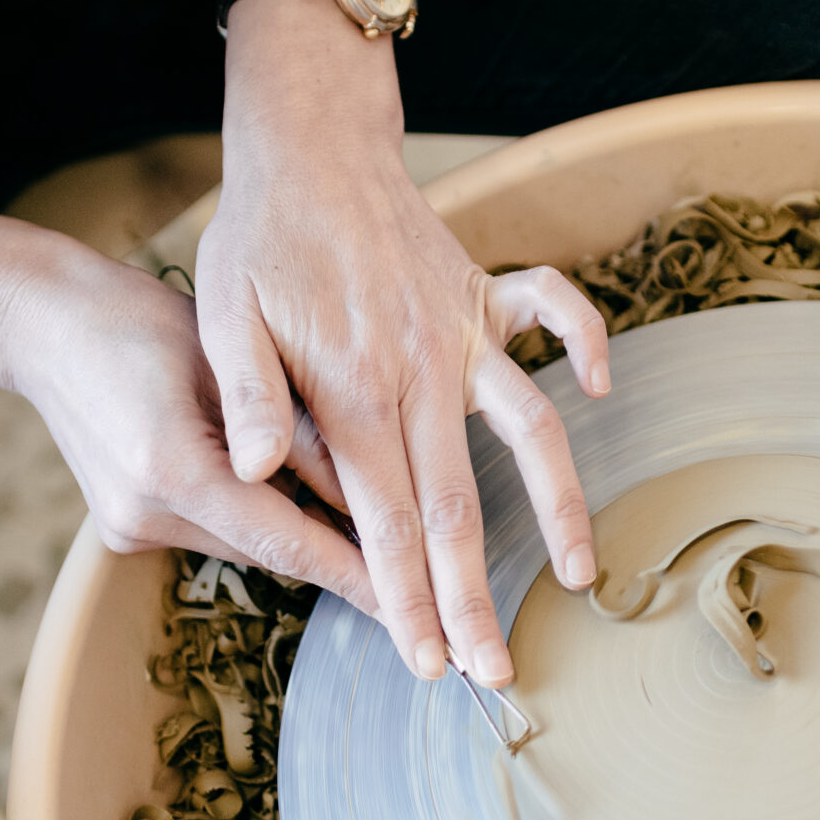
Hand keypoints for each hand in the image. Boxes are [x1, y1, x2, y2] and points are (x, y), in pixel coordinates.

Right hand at [0, 236, 374, 607]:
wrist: (46, 327)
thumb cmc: (142, 322)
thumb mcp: (233, 358)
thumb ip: (294, 430)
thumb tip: (370, 494)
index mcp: (171, 470)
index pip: (287, 542)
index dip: (355, 577)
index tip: (409, 607)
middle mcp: (144, 514)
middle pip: (270, 551)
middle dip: (336, 552)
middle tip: (408, 555)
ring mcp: (128, 529)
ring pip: (244, 545)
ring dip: (292, 528)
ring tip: (351, 498)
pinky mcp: (124, 529)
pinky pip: (213, 532)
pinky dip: (251, 514)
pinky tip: (274, 476)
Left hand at [195, 0, 609, 685]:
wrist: (309, 146)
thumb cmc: (259, 239)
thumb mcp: (222, 312)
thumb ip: (245, 393)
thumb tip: (251, 469)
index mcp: (355, 392)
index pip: (388, 522)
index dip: (410, 599)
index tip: (430, 661)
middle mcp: (422, 370)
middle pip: (458, 506)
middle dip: (477, 597)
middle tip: (498, 673)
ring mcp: (461, 332)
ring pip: (529, 432)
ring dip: (560, 508)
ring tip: (582, 575)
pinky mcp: (482, 295)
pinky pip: (556, 313)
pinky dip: (587, 344)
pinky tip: (597, 392)